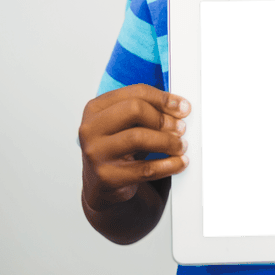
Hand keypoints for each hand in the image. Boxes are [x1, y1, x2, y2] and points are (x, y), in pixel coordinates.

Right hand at [78, 84, 190, 211]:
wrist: (101, 182)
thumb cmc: (119, 146)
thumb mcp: (126, 123)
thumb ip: (147, 110)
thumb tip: (180, 108)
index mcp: (96, 108)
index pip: (135, 92)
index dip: (164, 99)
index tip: (183, 107)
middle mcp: (91, 128)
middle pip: (135, 110)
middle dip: (163, 118)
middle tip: (181, 128)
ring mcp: (96, 153)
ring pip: (138, 137)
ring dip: (168, 141)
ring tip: (181, 145)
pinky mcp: (106, 177)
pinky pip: (144, 169)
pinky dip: (168, 165)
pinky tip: (179, 163)